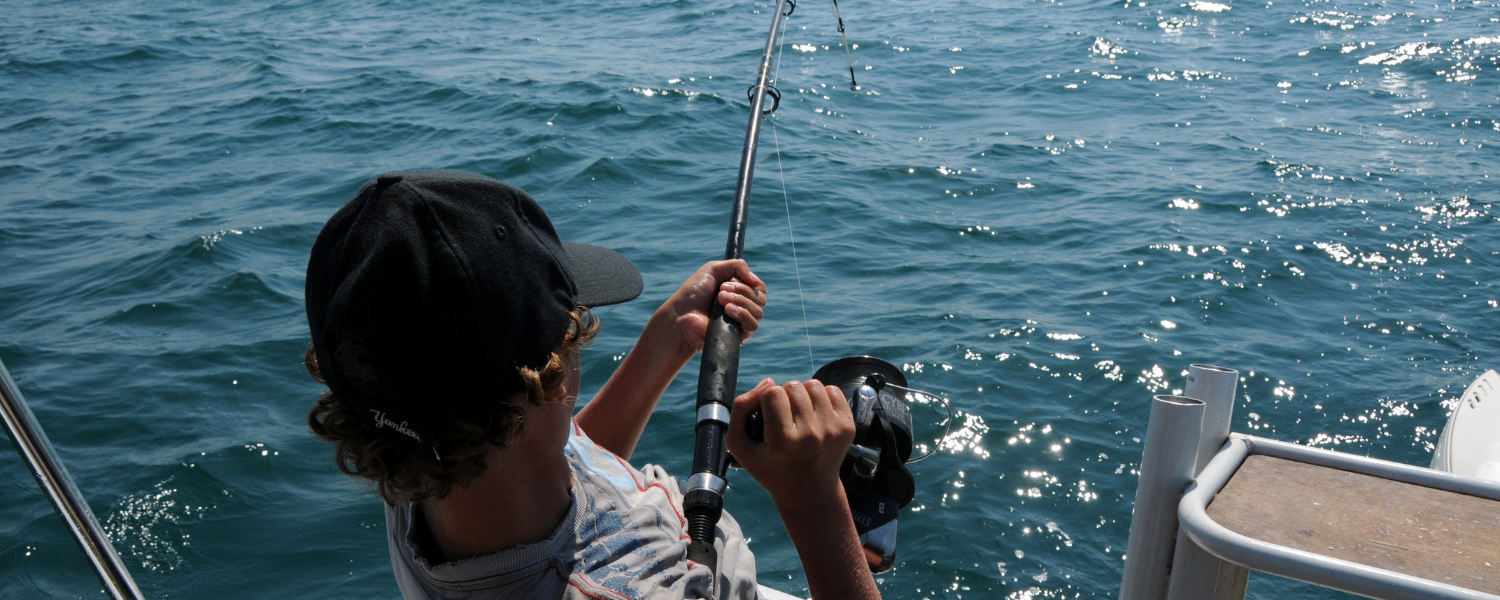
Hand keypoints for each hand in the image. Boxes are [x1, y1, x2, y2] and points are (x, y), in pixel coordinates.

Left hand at [657, 259, 766, 354]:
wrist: (680, 316)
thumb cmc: (693, 293)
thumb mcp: (713, 269)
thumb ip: (737, 266)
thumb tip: (756, 280)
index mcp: (739, 292)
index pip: (759, 287)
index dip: (749, 281)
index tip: (731, 279)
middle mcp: (743, 307)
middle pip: (761, 298)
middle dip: (742, 290)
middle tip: (721, 291)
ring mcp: (742, 322)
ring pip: (758, 311)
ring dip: (740, 301)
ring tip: (720, 300)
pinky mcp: (739, 336)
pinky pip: (753, 325)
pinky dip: (742, 314)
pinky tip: (728, 311)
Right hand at [727, 378, 854, 502]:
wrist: (808, 491)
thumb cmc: (770, 467)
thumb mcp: (740, 445)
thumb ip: (741, 408)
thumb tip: (769, 381)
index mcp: (784, 440)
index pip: (773, 393)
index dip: (766, 401)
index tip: (768, 419)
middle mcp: (811, 434)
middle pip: (794, 386)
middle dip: (785, 397)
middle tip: (784, 419)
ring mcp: (833, 430)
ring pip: (813, 385)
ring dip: (803, 395)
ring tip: (799, 416)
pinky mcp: (847, 426)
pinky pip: (833, 390)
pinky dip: (822, 398)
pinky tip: (815, 416)